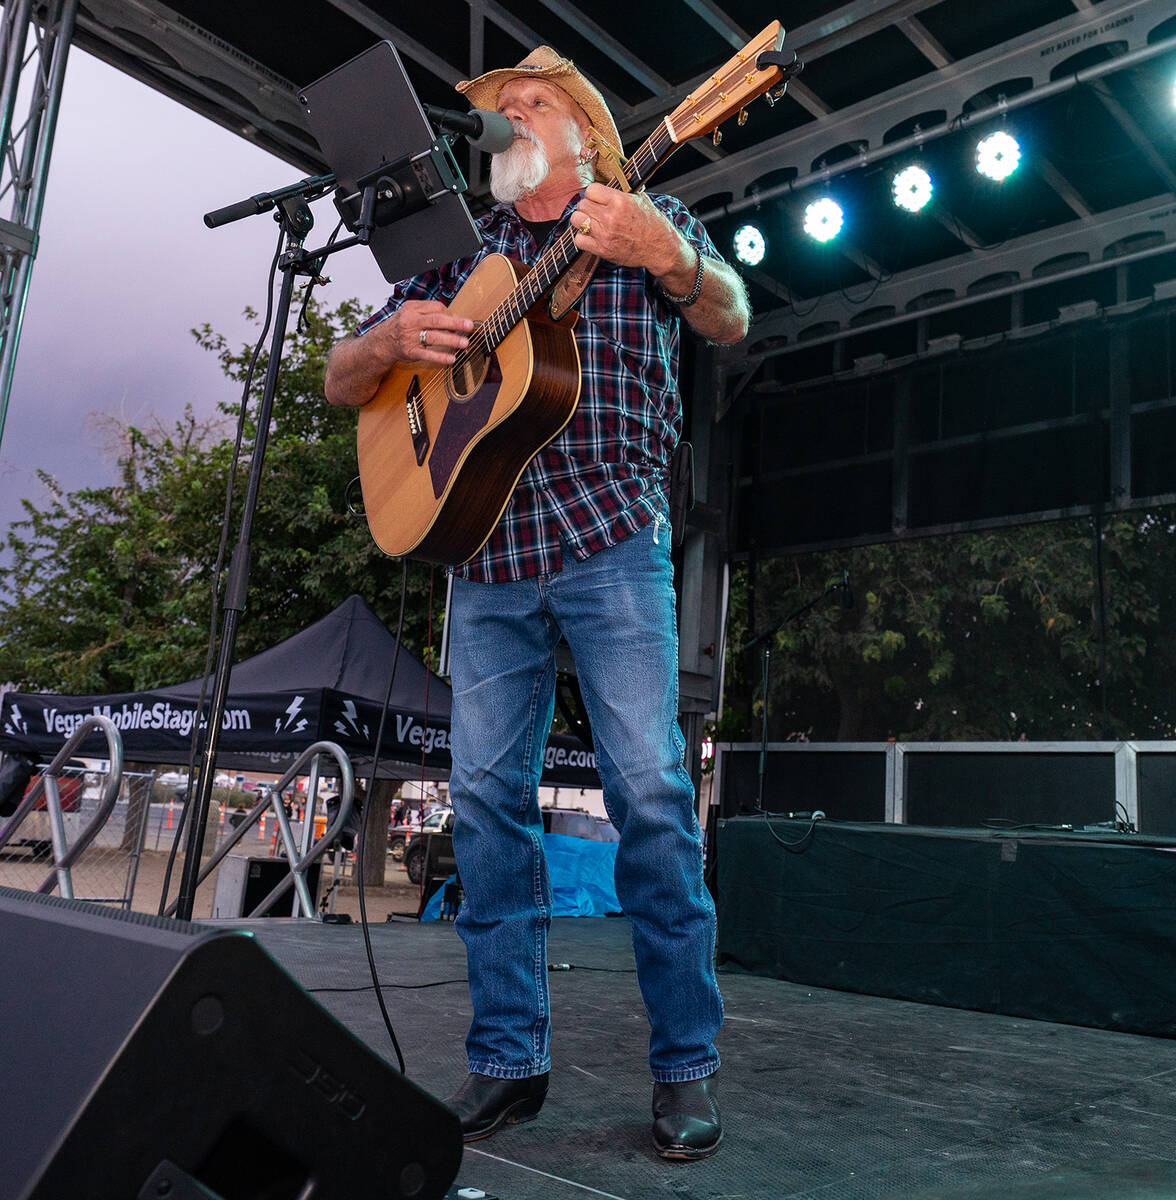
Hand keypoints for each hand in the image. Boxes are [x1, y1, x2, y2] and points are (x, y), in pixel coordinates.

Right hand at [377, 299, 473, 366]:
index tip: (459, 320)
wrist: (381, 342)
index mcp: (412, 308)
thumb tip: (453, 316)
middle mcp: (410, 321)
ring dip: (452, 340)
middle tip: (470, 326)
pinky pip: (428, 354)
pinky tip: (452, 359)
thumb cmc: (401, 326)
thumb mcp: (409, 312)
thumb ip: (427, 311)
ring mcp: (410, 337)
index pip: (436, 307)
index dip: (450, 314)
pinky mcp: (410, 351)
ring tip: (465, 343)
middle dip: (455, 323)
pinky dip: (441, 357)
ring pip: (434, 337)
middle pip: (437, 320)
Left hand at [570, 183, 687, 275]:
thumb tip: (610, 176)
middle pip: (582, 204)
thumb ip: (622, 190)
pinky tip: (591, 236)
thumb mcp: (640, 199)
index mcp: (620, 201)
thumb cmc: (652, 223)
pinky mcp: (602, 249)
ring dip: (581, 221)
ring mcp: (605, 234)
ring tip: (592, 223)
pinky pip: (579, 240)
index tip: (598, 199)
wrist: (659, 248)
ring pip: (576, 220)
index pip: (590, 190)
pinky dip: (583, 238)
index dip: (593, 194)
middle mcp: (610, 216)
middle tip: (595, 212)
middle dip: (587, 207)